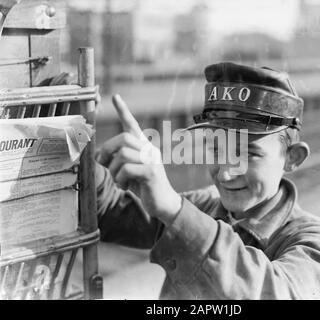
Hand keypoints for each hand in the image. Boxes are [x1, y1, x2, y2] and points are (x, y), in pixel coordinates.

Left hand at [97, 94, 181, 225]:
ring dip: (114, 170)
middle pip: (123, 138)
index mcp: (143, 147)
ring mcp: (151, 160)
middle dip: (108, 150)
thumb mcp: (128, 171)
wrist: (162, 203)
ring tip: (119, 180)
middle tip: (103, 163)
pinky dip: (120, 179)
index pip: (132, 125)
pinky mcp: (151, 173)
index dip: (124, 111)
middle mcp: (149, 149)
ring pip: (123, 154)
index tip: (115, 97)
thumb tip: (100, 156)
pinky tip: (125, 186)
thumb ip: (117, 161)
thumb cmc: (143, 186)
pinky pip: (127, 169)